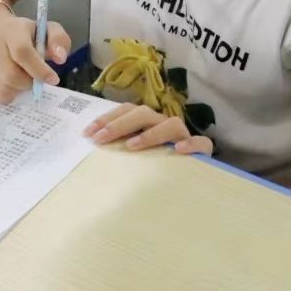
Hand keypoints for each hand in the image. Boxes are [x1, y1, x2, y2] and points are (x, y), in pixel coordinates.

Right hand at [0, 16, 70, 103]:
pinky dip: (8, 95)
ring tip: (24, 79)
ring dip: (18, 90)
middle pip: (10, 75)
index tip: (54, 80)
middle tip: (36, 81)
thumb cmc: (28, 35)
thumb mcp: (48, 30)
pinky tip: (13, 84)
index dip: (39, 69)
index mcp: (12, 31)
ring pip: (2, 88)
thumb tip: (60, 58)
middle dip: (28, 83)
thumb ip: (59, 40)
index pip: (22, 52)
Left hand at [84, 103, 213, 154]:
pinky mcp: (202, 152)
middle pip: (143, 113)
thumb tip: (90, 145)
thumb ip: (117, 150)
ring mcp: (183, 137)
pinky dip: (190, 145)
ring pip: (171, 124)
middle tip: (101, 139)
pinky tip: (178, 152)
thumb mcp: (133, 157)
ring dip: (150, 133)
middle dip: (120, 124)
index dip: (106, 118)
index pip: (127, 111)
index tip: (88, 133)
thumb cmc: (155, 167)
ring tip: (133, 146)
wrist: (192, 179)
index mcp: (147, 123)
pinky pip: (200, 143)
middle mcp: (163, 125)